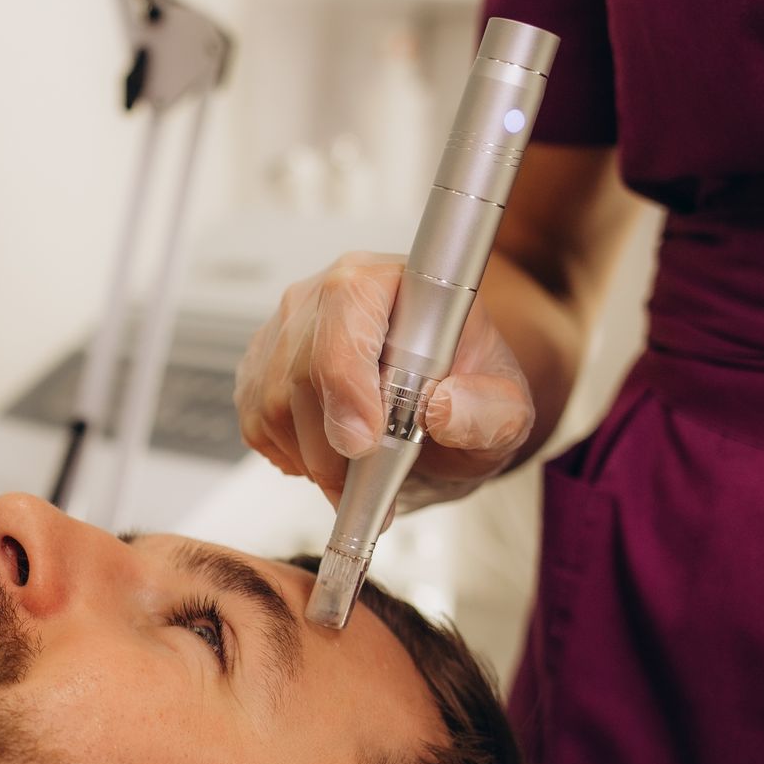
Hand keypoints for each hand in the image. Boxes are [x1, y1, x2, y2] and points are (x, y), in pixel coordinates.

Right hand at [233, 251, 533, 509]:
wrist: (446, 396)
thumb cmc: (470, 390)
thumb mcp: (507, 408)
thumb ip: (489, 410)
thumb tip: (443, 411)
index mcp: (387, 279)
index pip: (347, 310)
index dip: (348, 381)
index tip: (365, 443)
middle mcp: (325, 294)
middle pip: (302, 372)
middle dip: (333, 445)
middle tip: (369, 484)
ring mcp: (285, 329)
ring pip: (274, 405)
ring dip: (314, 459)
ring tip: (358, 477)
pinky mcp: (262, 367)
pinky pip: (257, 422)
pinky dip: (291, 455)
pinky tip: (330, 456)